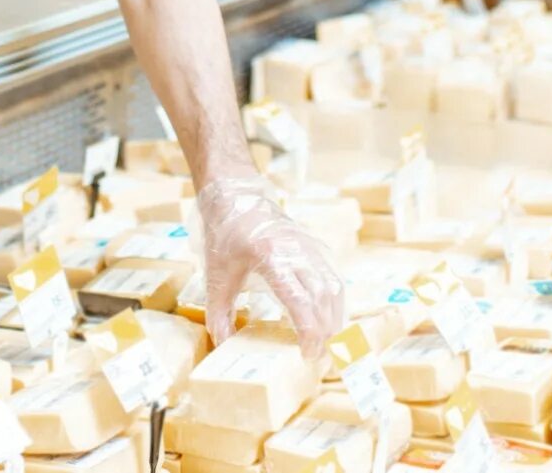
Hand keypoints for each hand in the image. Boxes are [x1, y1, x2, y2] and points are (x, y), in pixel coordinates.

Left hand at [198, 176, 343, 357]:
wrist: (235, 195)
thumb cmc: (225, 232)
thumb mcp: (215, 274)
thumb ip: (219, 311)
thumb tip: (222, 342)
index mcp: (271, 256)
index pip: (300, 299)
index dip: (308, 329)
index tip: (308, 352)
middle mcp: (296, 250)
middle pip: (323, 296)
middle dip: (325, 330)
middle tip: (317, 356)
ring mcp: (309, 246)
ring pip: (334, 286)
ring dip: (334, 317)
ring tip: (327, 343)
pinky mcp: (314, 245)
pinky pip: (333, 276)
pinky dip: (335, 301)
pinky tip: (329, 318)